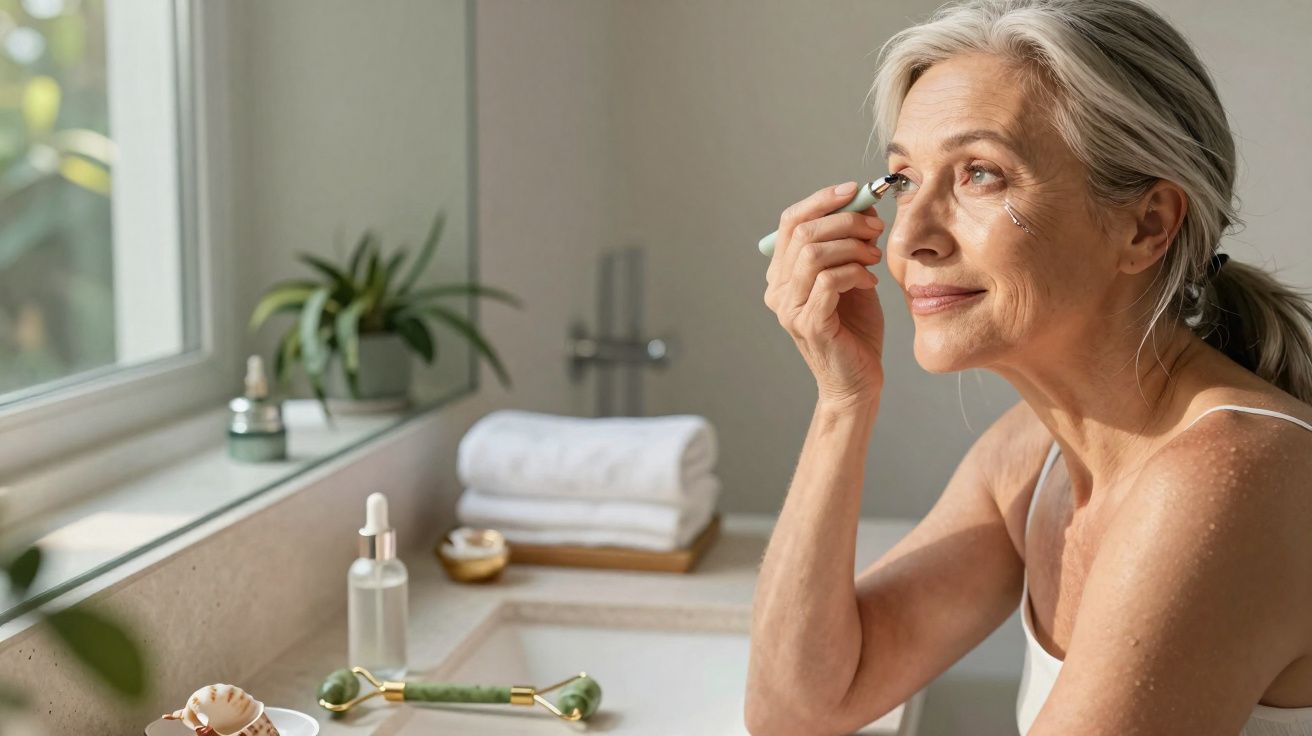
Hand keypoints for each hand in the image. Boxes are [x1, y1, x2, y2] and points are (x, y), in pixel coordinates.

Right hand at [763, 181, 885, 407]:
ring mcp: (789, 309)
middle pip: (802, 233)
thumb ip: (851, 244)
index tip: (855, 191)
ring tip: (874, 257)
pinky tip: (871, 280)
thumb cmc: (855, 331)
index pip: (790, 222)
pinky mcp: (809, 324)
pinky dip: (855, 271)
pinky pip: (829, 281)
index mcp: (782, 275)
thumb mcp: (853, 277)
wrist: (858, 381)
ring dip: (852, 246)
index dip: (821, 200)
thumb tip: (862, 204)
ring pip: (814, 254)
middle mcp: (777, 290)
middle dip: (845, 221)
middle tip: (876, 228)